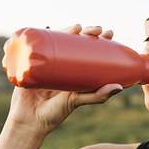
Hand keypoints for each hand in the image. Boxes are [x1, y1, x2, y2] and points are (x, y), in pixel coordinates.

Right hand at [5, 24, 123, 134]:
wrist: (28, 121)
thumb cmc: (54, 114)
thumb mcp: (77, 101)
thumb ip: (96, 96)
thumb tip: (119, 87)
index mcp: (73, 71)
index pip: (87, 50)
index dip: (98, 39)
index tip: (108, 33)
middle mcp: (60, 64)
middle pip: (73, 41)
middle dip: (85, 31)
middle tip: (96, 30)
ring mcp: (44, 62)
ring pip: (56, 40)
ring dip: (66, 29)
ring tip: (77, 27)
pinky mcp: (28, 62)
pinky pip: (34, 46)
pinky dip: (39, 35)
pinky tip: (48, 28)